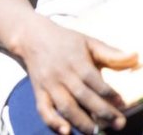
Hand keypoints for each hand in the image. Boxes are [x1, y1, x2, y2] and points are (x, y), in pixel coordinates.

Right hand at [18, 17, 136, 134]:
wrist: (30, 36)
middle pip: (83, 97)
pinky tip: (66, 132)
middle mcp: (62, 74)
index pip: (94, 81)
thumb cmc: (64, 40)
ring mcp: (49, 84)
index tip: (122, 104)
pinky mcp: (38, 91)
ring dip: (82, 122)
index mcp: (76, 61)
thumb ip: (111, 53)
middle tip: (118, 124)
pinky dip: (53, 122)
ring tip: (97, 132)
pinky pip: (44, 110)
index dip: (109, 94)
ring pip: (65, 107)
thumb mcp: (88, 42)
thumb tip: (134, 56)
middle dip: (102, 112)